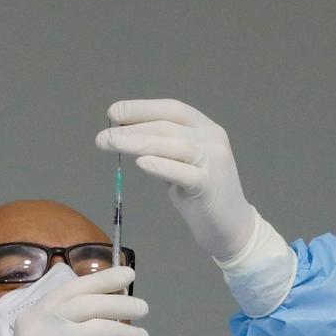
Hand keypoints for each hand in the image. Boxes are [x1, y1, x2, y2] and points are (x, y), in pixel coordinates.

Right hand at [2, 265, 146, 335]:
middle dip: (120, 303)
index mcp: (33, 315)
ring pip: (101, 329)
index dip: (102, 279)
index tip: (128, 274)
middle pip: (88, 305)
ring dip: (128, 333)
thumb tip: (114, 297)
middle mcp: (39, 327)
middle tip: (143, 308)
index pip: (72, 289)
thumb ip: (70, 320)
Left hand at [99, 100, 259, 264]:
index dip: (142, 108)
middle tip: (103, 136)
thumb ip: (163, 148)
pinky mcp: (210, 185)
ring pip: (173, 144)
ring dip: (138, 142)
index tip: (114, 112)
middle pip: (167, 126)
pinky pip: (183, 172)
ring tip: (111, 143)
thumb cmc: (202, 195)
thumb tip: (126, 134)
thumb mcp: (182, 163)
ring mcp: (213, 161)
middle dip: (132, 128)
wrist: (232, 227)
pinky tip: (141, 162)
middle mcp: (212, 139)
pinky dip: (161, 165)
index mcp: (205, 128)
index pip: (172, 109)